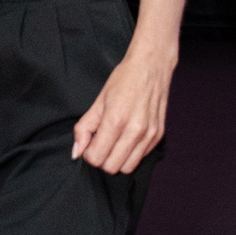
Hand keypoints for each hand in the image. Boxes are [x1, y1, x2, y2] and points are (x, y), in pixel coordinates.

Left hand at [72, 41, 174, 175]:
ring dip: (117, 160)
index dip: (88, 154)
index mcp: (116, 120)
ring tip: (114, 143)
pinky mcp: (158, 136)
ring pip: (127, 168)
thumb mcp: (98, 102)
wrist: (151, 66)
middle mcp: (135, 131)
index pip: (96, 158)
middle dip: (101, 159)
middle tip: (100, 143)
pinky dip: (131, 154)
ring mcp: (149, 134)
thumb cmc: (123, 80)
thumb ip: (84, 128)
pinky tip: (127, 138)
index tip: (89, 143)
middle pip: (111, 167)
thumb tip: (77, 152)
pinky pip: (141, 158)